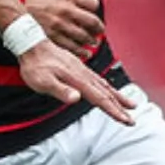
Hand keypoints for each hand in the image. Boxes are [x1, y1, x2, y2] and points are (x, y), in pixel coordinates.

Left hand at [16, 40, 135, 125]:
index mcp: (78, 80)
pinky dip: (108, 87)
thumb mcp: (43, 81)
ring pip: (104, 85)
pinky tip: (109, 90)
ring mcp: (82, 70)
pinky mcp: (78, 68)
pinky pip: (98, 80)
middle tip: (132, 119)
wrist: (32, 44)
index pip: (100, 98)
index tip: (126, 120)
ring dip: (118, 97)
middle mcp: (83, 74)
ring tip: (130, 104)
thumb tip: (76, 98)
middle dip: (120, 107)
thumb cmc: (35, 66)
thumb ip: (60, 90)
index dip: (114, 111)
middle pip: (106, 93)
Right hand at [23, 0, 104, 52]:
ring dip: (91, 41)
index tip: (94, 13)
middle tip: (99, 31)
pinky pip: (72, 47)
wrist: (16, 6)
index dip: (95, 9)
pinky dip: (80, 51)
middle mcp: (66, 11)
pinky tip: (84, 52)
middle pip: (92, 22)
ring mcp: (60, 25)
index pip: (93, 3)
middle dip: (98, 29)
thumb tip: (84, 3)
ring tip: (93, 42)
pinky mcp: (53, 37)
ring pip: (84, 36)